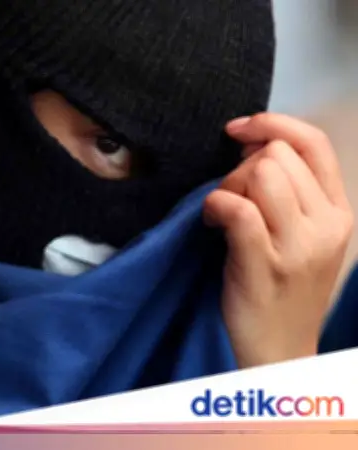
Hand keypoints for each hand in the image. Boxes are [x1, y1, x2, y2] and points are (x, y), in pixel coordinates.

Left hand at [203, 113, 353, 368]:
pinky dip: (215, 205)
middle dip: (241, 165)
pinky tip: (210, 222)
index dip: (272, 123)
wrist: (277, 352)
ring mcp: (298, 248)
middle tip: (228, 196)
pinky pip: (237, 209)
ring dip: (227, 185)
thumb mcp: (304, 238)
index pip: (313, 142)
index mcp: (338, 213)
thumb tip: (253, 145)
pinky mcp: (264, 266)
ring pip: (260, 175)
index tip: (237, 129)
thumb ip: (292, 193)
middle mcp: (326, 226)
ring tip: (221, 212)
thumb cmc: (281, 290)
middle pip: (277, 156)